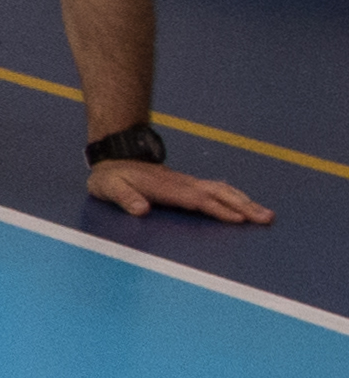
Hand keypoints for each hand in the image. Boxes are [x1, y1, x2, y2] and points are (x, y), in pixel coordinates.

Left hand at [91, 155, 272, 225]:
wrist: (115, 158)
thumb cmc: (111, 178)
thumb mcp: (109, 188)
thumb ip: (125, 198)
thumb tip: (141, 210)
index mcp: (167, 188)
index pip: (198, 200)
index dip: (217, 209)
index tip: (238, 220)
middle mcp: (183, 184)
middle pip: (219, 194)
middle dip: (244, 206)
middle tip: (267, 218)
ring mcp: (189, 183)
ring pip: (223, 191)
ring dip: (246, 202)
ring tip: (267, 215)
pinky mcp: (190, 185)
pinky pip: (219, 190)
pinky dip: (236, 198)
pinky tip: (248, 205)